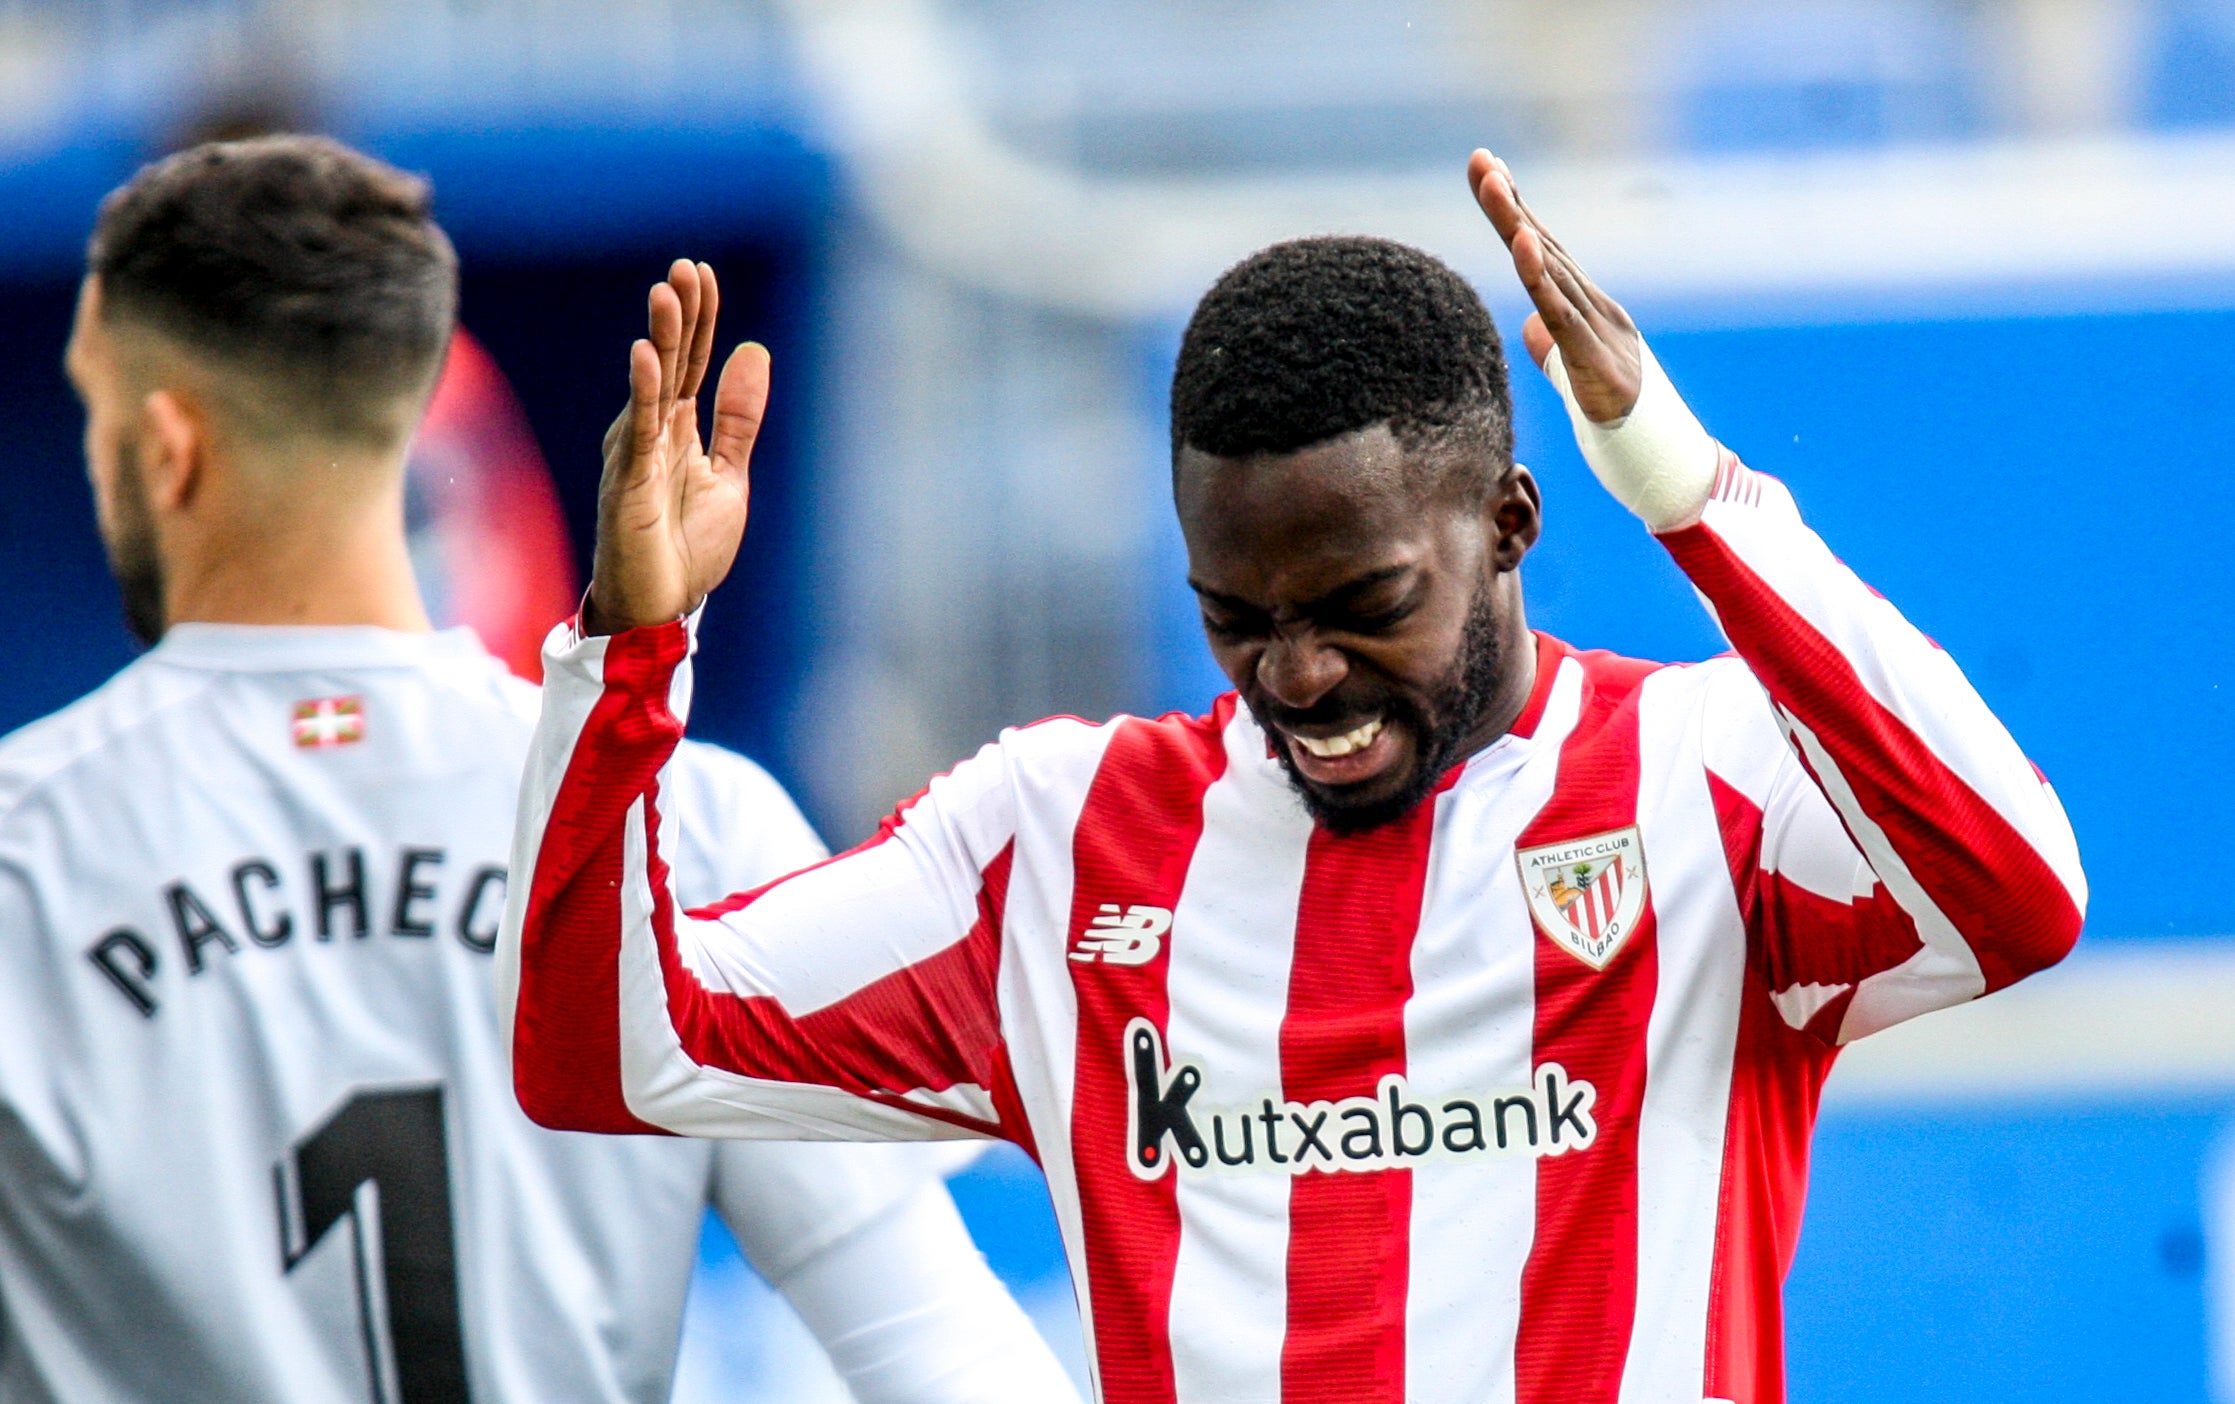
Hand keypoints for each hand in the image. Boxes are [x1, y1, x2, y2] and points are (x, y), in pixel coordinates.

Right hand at [583, 260, 769, 634]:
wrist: (658, 608)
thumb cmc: (685, 547)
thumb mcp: (729, 474)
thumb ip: (738, 418)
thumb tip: (754, 351)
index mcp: (676, 429)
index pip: (690, 362)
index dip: (700, 319)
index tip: (703, 274)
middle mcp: (652, 432)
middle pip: (670, 362)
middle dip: (680, 314)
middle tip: (686, 268)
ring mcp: (637, 454)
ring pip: (652, 386)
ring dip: (662, 338)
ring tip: (668, 292)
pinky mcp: (630, 481)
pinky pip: (640, 430)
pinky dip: (643, 391)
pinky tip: (647, 354)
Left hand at [1467, 149, 1640, 423]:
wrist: (1661, 456)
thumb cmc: (1618, 416)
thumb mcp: (1575, 376)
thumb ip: (1553, 349)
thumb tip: (1530, 328)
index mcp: (1584, 308)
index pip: (1542, 251)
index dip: (1515, 211)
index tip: (1488, 171)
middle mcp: (1592, 305)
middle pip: (1542, 245)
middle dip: (1509, 200)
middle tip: (1481, 159)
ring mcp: (1596, 326)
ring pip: (1549, 268)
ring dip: (1518, 222)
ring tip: (1494, 183)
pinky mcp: (1594, 356)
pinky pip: (1561, 311)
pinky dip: (1539, 275)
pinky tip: (1523, 242)